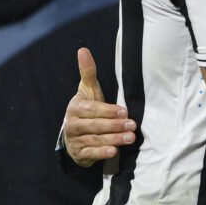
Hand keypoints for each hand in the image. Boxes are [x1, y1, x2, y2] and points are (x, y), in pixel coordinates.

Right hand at [63, 47, 135, 167]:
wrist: (74, 134)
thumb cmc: (86, 109)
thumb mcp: (87, 90)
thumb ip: (88, 72)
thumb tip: (83, 50)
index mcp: (76, 108)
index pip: (92, 110)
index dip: (107, 111)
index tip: (124, 112)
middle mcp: (72, 124)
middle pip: (95, 126)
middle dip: (114, 126)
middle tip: (133, 125)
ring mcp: (75, 140)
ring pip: (95, 140)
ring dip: (114, 139)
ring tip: (130, 138)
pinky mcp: (79, 154)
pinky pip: (91, 154)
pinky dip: (102, 153)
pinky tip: (114, 151)